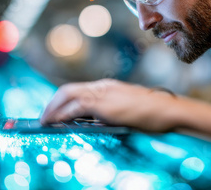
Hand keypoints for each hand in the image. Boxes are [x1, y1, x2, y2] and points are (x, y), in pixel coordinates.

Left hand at [39, 79, 181, 131]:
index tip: (56, 109)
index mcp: (108, 86)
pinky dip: (61, 115)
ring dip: (52, 108)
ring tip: (44, 121)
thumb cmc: (153, 112)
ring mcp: (102, 93)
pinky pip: (74, 108)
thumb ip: (112, 112)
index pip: (79, 89)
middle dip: (53, 102)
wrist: (166, 109)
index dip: (64, 99)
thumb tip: (97, 122)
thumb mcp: (128, 109)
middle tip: (44, 116)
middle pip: (68, 89)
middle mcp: (102, 86)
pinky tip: (55, 123)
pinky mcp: (103, 104)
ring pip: (67, 95)